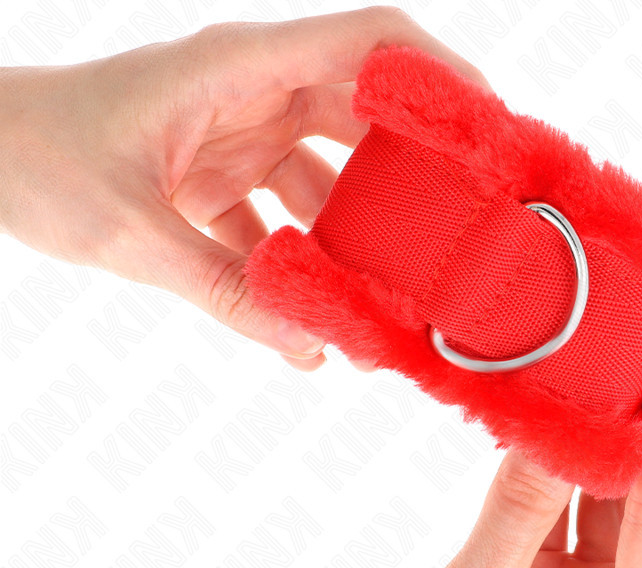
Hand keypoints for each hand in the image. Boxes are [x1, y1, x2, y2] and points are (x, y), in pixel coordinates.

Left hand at [0, 8, 486, 370]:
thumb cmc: (34, 157)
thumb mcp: (130, 231)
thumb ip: (224, 290)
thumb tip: (309, 346)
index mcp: (238, 69)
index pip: (366, 43)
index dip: (440, 77)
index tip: (492, 133)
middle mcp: (252, 95)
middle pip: (364, 120)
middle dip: (414, 176)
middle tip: (458, 234)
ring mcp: (240, 137)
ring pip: (328, 181)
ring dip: (355, 240)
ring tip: (384, 301)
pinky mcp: (223, 178)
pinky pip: (283, 221)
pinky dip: (299, 267)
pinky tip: (307, 321)